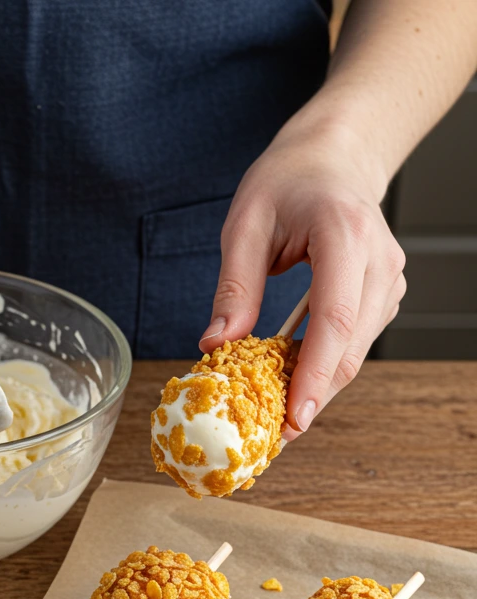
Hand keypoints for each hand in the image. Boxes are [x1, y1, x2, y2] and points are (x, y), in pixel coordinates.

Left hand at [199, 121, 405, 435]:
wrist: (334, 156)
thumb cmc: (287, 181)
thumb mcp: (244, 224)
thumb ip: (233, 287)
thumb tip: (215, 346)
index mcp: (344, 234)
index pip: (335, 317)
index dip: (314, 373)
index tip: (294, 417)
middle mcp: (379, 259)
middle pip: (351, 347)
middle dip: (313, 396)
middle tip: (275, 437)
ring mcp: (388, 277)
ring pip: (357, 351)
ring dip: (318, 387)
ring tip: (277, 417)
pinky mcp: (383, 292)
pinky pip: (355, 342)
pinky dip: (324, 368)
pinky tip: (293, 383)